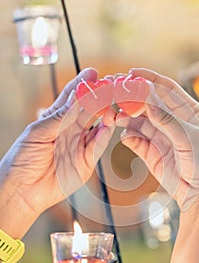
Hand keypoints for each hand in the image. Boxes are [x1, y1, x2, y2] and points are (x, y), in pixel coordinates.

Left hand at [0, 68, 114, 217]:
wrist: (23, 189)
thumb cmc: (23, 158)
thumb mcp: (39, 132)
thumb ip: (61, 116)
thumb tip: (78, 96)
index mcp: (56, 120)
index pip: (72, 98)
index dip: (82, 85)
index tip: (93, 74)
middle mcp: (70, 130)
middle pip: (88, 110)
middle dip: (99, 98)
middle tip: (110, 87)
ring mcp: (80, 145)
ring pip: (97, 126)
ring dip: (105, 116)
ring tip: (111, 107)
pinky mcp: (87, 161)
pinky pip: (98, 146)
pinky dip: (105, 135)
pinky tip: (108, 126)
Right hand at [116, 68, 198, 210]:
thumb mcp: (188, 136)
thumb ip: (165, 117)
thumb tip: (146, 94)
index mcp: (188, 112)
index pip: (166, 89)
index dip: (149, 79)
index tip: (131, 73)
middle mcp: (173, 122)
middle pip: (148, 104)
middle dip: (131, 99)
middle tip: (114, 94)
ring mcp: (162, 138)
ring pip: (139, 122)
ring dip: (126, 118)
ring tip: (114, 117)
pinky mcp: (153, 153)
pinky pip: (136, 141)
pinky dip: (129, 137)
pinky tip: (126, 136)